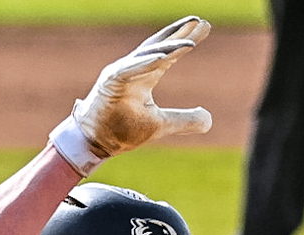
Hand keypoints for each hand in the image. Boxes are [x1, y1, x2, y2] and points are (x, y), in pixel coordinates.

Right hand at [50, 17, 213, 173]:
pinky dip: (144, 63)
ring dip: (167, 48)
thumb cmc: (123, 131)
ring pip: (146, 55)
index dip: (185, 40)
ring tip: (189, 42)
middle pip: (159, 46)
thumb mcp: (161, 125)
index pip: (169, 54)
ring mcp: (121, 73)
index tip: (204, 27)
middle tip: (199, 21)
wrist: (96, 143)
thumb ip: (184, 120)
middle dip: (179, 34)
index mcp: (146, 76)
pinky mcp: (110, 82)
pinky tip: (162, 58)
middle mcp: (134, 70)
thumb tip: (208, 118)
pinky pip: (129, 70)